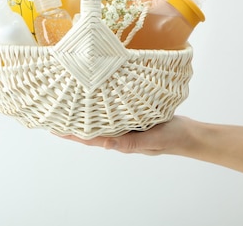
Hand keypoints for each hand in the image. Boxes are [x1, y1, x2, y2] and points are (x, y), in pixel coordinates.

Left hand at [52, 116, 192, 156]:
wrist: (190, 134)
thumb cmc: (172, 138)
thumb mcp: (152, 140)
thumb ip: (131, 143)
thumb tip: (106, 144)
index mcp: (119, 141)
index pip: (89, 138)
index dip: (71, 134)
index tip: (53, 128)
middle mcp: (118, 133)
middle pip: (90, 129)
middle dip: (72, 122)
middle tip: (53, 113)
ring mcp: (125, 125)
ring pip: (99, 119)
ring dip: (84, 113)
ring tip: (67, 104)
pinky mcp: (132, 116)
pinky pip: (112, 111)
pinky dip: (101, 105)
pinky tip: (94, 97)